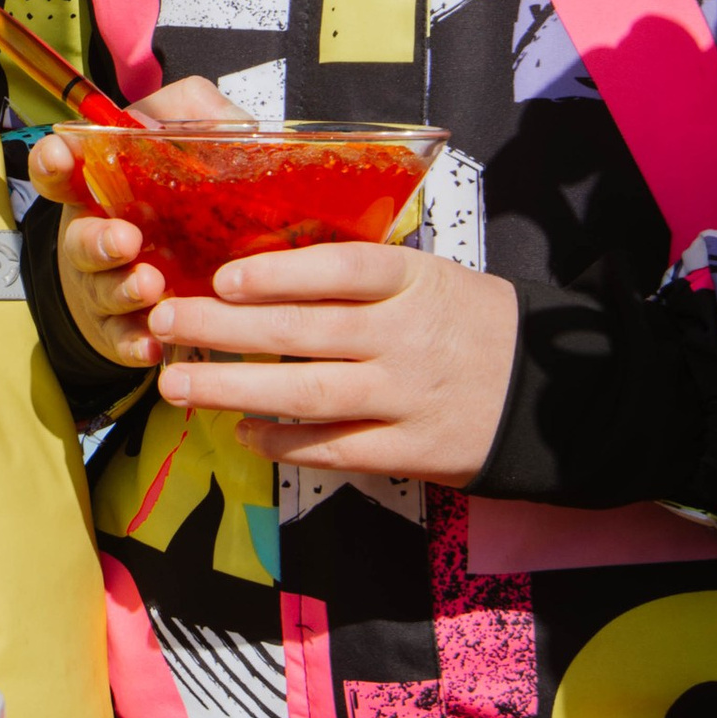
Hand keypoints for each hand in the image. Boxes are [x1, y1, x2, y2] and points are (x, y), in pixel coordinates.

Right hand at [28, 76, 253, 374]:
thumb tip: (216, 116)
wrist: (180, 274)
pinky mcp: (122, 329)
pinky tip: (153, 344)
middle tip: (126, 239)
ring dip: (122, 289)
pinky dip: (134, 342)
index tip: (59, 156)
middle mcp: (93, 237)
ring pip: (102, 289)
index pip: (61, 172)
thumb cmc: (178, 205)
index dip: (52, 163)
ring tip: (151, 285)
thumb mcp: (187, 150)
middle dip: (99, 239)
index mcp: (101, 190)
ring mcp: (104, 286)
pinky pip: (123, 338)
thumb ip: (196, 119)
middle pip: (79, 239)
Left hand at [151, 243, 517, 484]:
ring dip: (234, 390)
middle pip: (303, 332)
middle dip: (223, 330)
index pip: (340, 270)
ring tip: (178, 386)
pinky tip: (243, 432)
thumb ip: (361, 276)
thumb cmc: (469, 322)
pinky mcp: (412, 449)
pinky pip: (335, 448)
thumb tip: (262, 268)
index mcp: (414, 281)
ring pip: (307, 394)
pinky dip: (284, 442)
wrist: (552, 391)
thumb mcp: (430, 276)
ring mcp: (407, 396)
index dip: (278, 274)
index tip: (221, 278)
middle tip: (164, 322)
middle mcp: (406, 337)